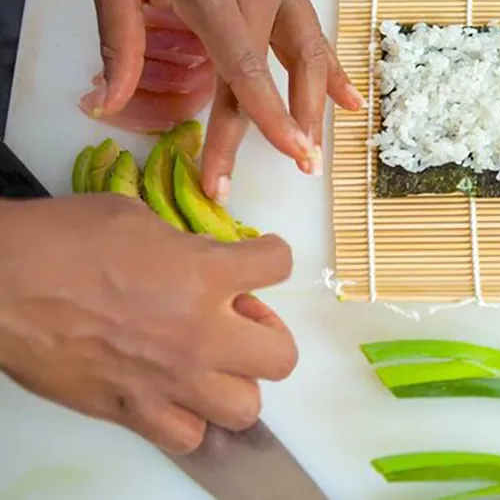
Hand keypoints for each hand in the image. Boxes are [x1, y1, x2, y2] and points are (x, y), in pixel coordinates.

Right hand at [0, 195, 297, 453]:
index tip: (259, 259)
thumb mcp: (136, 219)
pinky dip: (186, 418)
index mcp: (204, 275)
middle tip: (238, 322)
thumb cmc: (60, 239)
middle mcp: (200, 334)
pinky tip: (171, 392)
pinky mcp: (132, 411)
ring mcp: (169, 380)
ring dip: (234, 383)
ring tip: (209, 363)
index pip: (280, 265)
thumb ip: (186, 246)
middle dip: (268, 336)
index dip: (272, 257)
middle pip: (282, 357)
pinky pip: (187, 436)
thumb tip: (205, 260)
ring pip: (245, 408)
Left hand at [87, 0, 363, 200]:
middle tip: (295, 171)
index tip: (289, 153)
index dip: (269, 117)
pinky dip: (334, 70)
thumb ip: (118, 41)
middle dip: (285, 130)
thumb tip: (108, 104)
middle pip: (275, 75)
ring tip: (315, 150)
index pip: (246, 70)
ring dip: (315, 107)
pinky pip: (316, 33)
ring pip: (309, 57)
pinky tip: (349, 100)